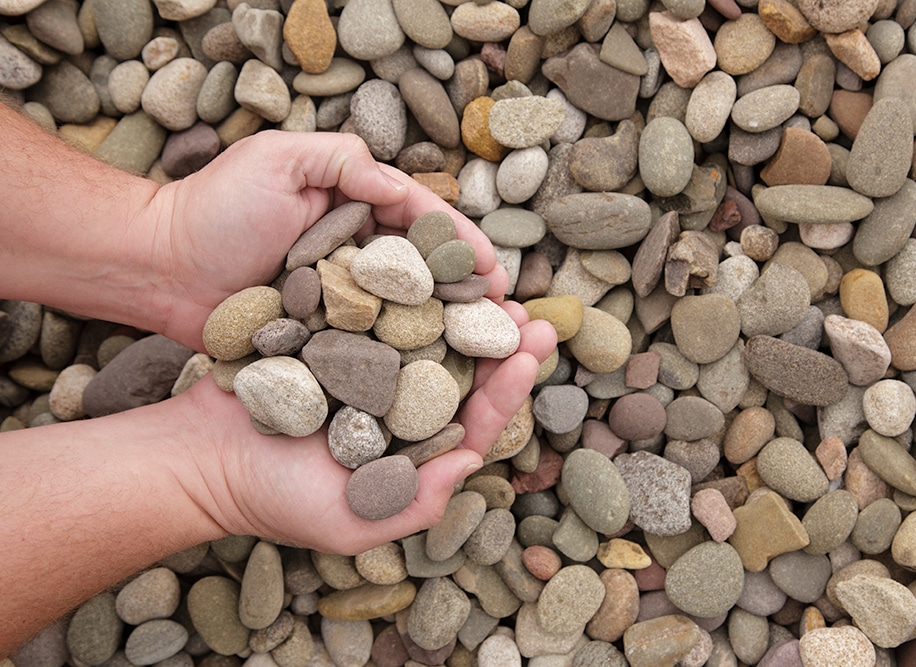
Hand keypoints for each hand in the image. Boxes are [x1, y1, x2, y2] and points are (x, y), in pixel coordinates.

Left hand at [146, 130, 506, 350]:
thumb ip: (342, 162)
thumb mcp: (277, 159)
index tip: (493, 272)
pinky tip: (432, 379)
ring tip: (485, 354)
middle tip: (506, 319)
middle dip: (468, 294)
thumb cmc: (213, 208)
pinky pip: (368, 348)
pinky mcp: (319, 337)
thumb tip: (402, 189)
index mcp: (352, 209)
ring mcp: (338, 300)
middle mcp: (353, 256)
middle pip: (423, 274)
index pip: (419, 225)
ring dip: (448, 332)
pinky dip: (403, 361)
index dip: (460, 246)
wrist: (158, 268)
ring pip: (404, 315)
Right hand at [182, 303, 555, 554]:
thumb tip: (474, 461)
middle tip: (531, 315)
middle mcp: (394, 408)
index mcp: (408, 451)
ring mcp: (364, 369)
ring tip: (492, 280)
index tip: (531, 356)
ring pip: (424, 334)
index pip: (470, 423)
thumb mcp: (348, 522)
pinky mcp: (331, 336)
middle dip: (498, 343)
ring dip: (460, 308)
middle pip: (459, 372)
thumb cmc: (272, 498)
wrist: (197, 456)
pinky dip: (402, 288)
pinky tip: (427, 263)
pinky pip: (374, 311)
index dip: (506, 391)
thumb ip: (414, 502)